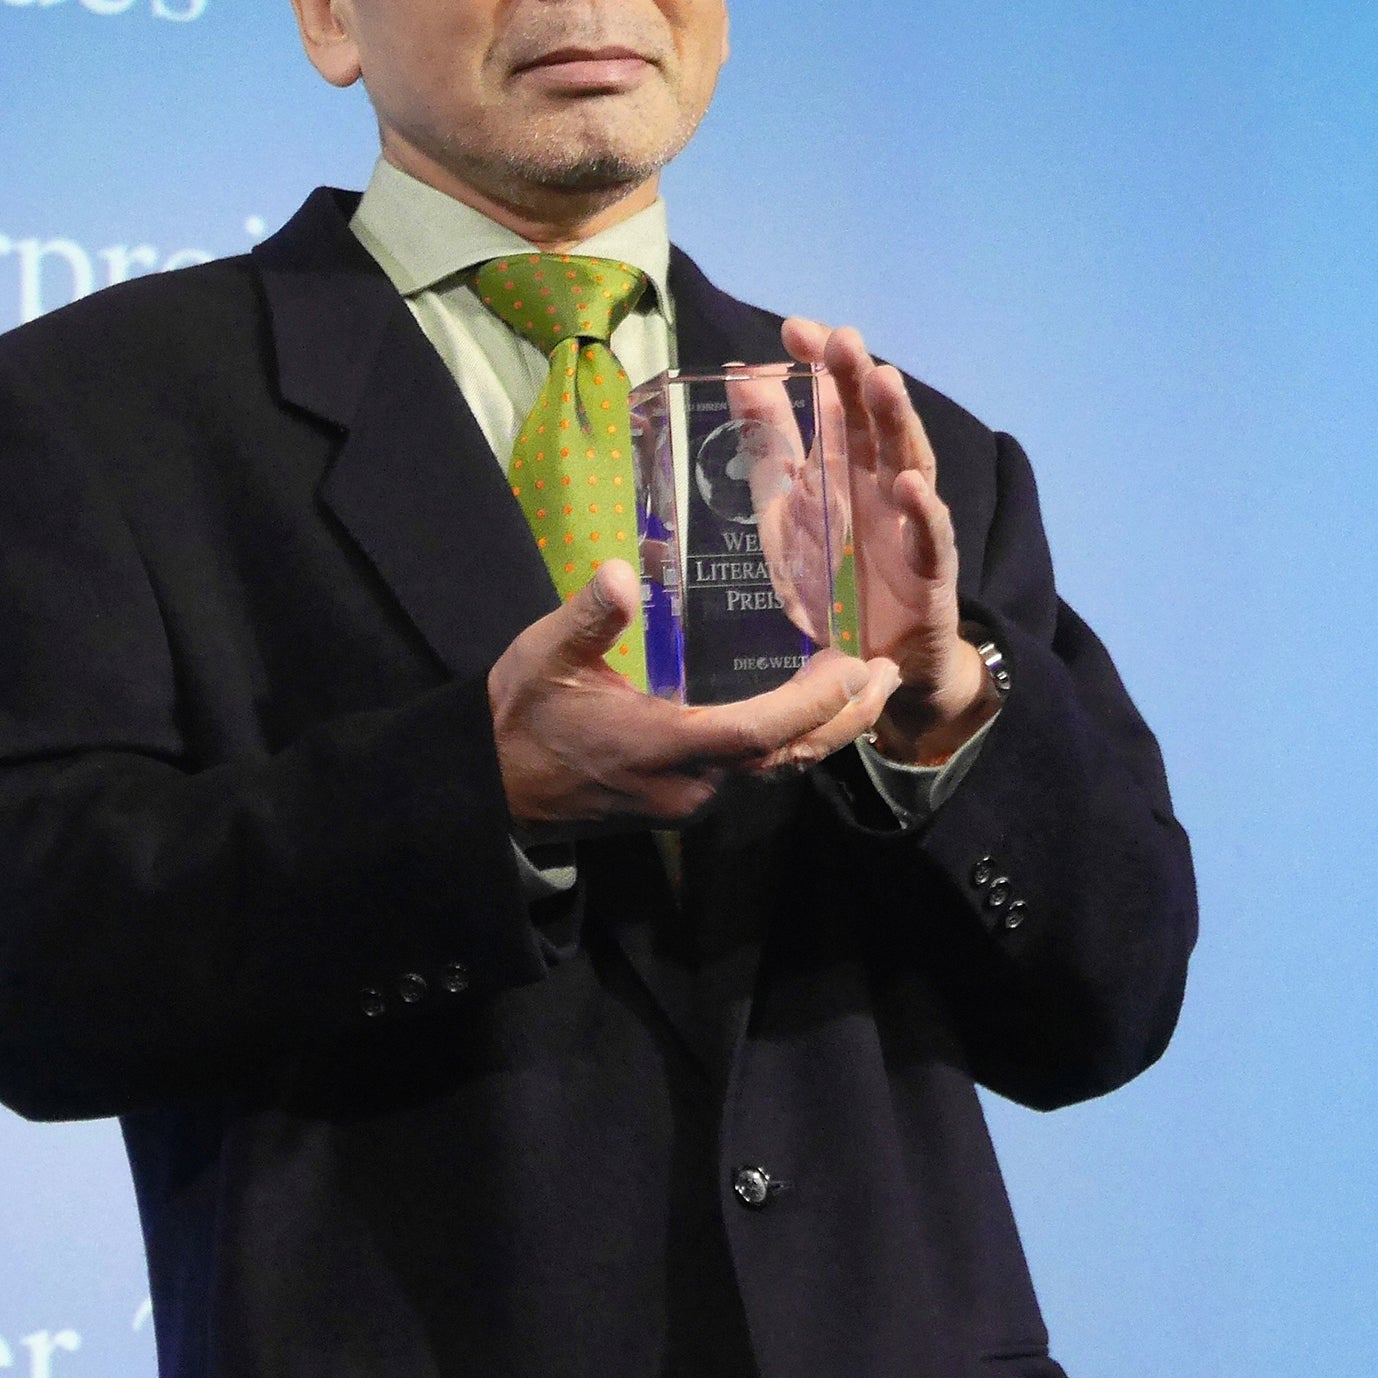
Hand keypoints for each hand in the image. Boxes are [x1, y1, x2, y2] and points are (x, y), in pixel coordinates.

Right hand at [488, 560, 900, 832]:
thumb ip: (587, 618)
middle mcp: (688, 785)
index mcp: (661, 747)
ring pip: (775, 771)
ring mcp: (687, 800)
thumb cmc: (517, 718)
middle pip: (785, 758)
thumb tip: (618, 574)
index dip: (810, 705)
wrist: (491, 788)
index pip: (756, 733)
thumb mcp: (543, 658)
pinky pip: (753, 775)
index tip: (853, 667)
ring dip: (823, 732)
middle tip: (887, 673)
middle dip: (842, 719)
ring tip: (864, 690)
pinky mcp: (680, 803)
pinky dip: (789, 742)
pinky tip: (804, 712)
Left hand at [783, 316, 999, 764]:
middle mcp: (881, 485)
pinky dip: (923, 510)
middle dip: (861, 379)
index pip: (836, 403)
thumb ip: (768, 444)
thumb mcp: (786, 508)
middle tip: (843, 339)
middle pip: (875, 423)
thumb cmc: (831, 578)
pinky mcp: (928, 571)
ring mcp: (909, 525)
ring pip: (910, 462)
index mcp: (845, 467)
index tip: (796, 330)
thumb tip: (739, 374)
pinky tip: (910, 484)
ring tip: (884, 382)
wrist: (872, 660)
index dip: (822, 366)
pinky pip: (930, 536)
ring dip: (898, 423)